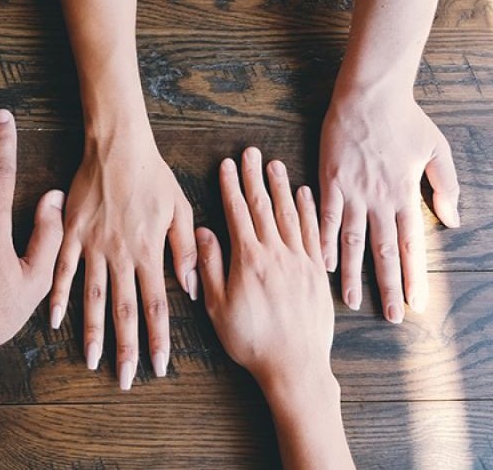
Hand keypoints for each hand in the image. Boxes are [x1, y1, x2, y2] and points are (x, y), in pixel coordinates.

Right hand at [49, 126, 196, 389]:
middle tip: (125, 379)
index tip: (159, 366)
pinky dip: (58, 296)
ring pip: (93, 297)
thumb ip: (185, 250)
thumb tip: (192, 288)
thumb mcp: (180, 209)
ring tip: (91, 360)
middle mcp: (121, 255)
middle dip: (126, 348)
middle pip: (124, 310)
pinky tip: (54, 320)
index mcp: (149, 251)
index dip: (158, 339)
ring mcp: (93, 246)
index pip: (156, 305)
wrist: (117, 146)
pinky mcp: (72, 234)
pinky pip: (63, 270)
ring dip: (92, 332)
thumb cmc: (153, 176)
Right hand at [196, 147, 332, 386]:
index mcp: (248, 259)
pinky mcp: (317, 272)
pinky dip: (309, 210)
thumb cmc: (250, 340)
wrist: (295, 366)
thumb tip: (202, 232)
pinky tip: (305, 195)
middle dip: (255, 177)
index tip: (227, 165)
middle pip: (263, 206)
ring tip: (275, 164)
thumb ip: (209, 266)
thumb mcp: (217, 307)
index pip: (237, 212)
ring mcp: (300, 261)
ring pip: (290, 214)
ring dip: (281, 187)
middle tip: (251, 152)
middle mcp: (276, 253)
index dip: (231, 186)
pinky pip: (314, 233)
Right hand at [319, 89, 459, 321]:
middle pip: (383, 251)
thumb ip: (445, 186)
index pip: (411, 244)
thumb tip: (453, 221)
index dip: (414, 276)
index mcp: (405, 195)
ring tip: (350, 301)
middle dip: (388, 286)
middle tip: (391, 317)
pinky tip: (322, 264)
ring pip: (353, 241)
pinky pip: (326, 218)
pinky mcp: (330, 182)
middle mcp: (379, 200)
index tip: (417, 304)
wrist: (369, 96)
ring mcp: (352, 192)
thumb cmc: (404, 120)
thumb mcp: (437, 150)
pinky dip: (324, 242)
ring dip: (352, 274)